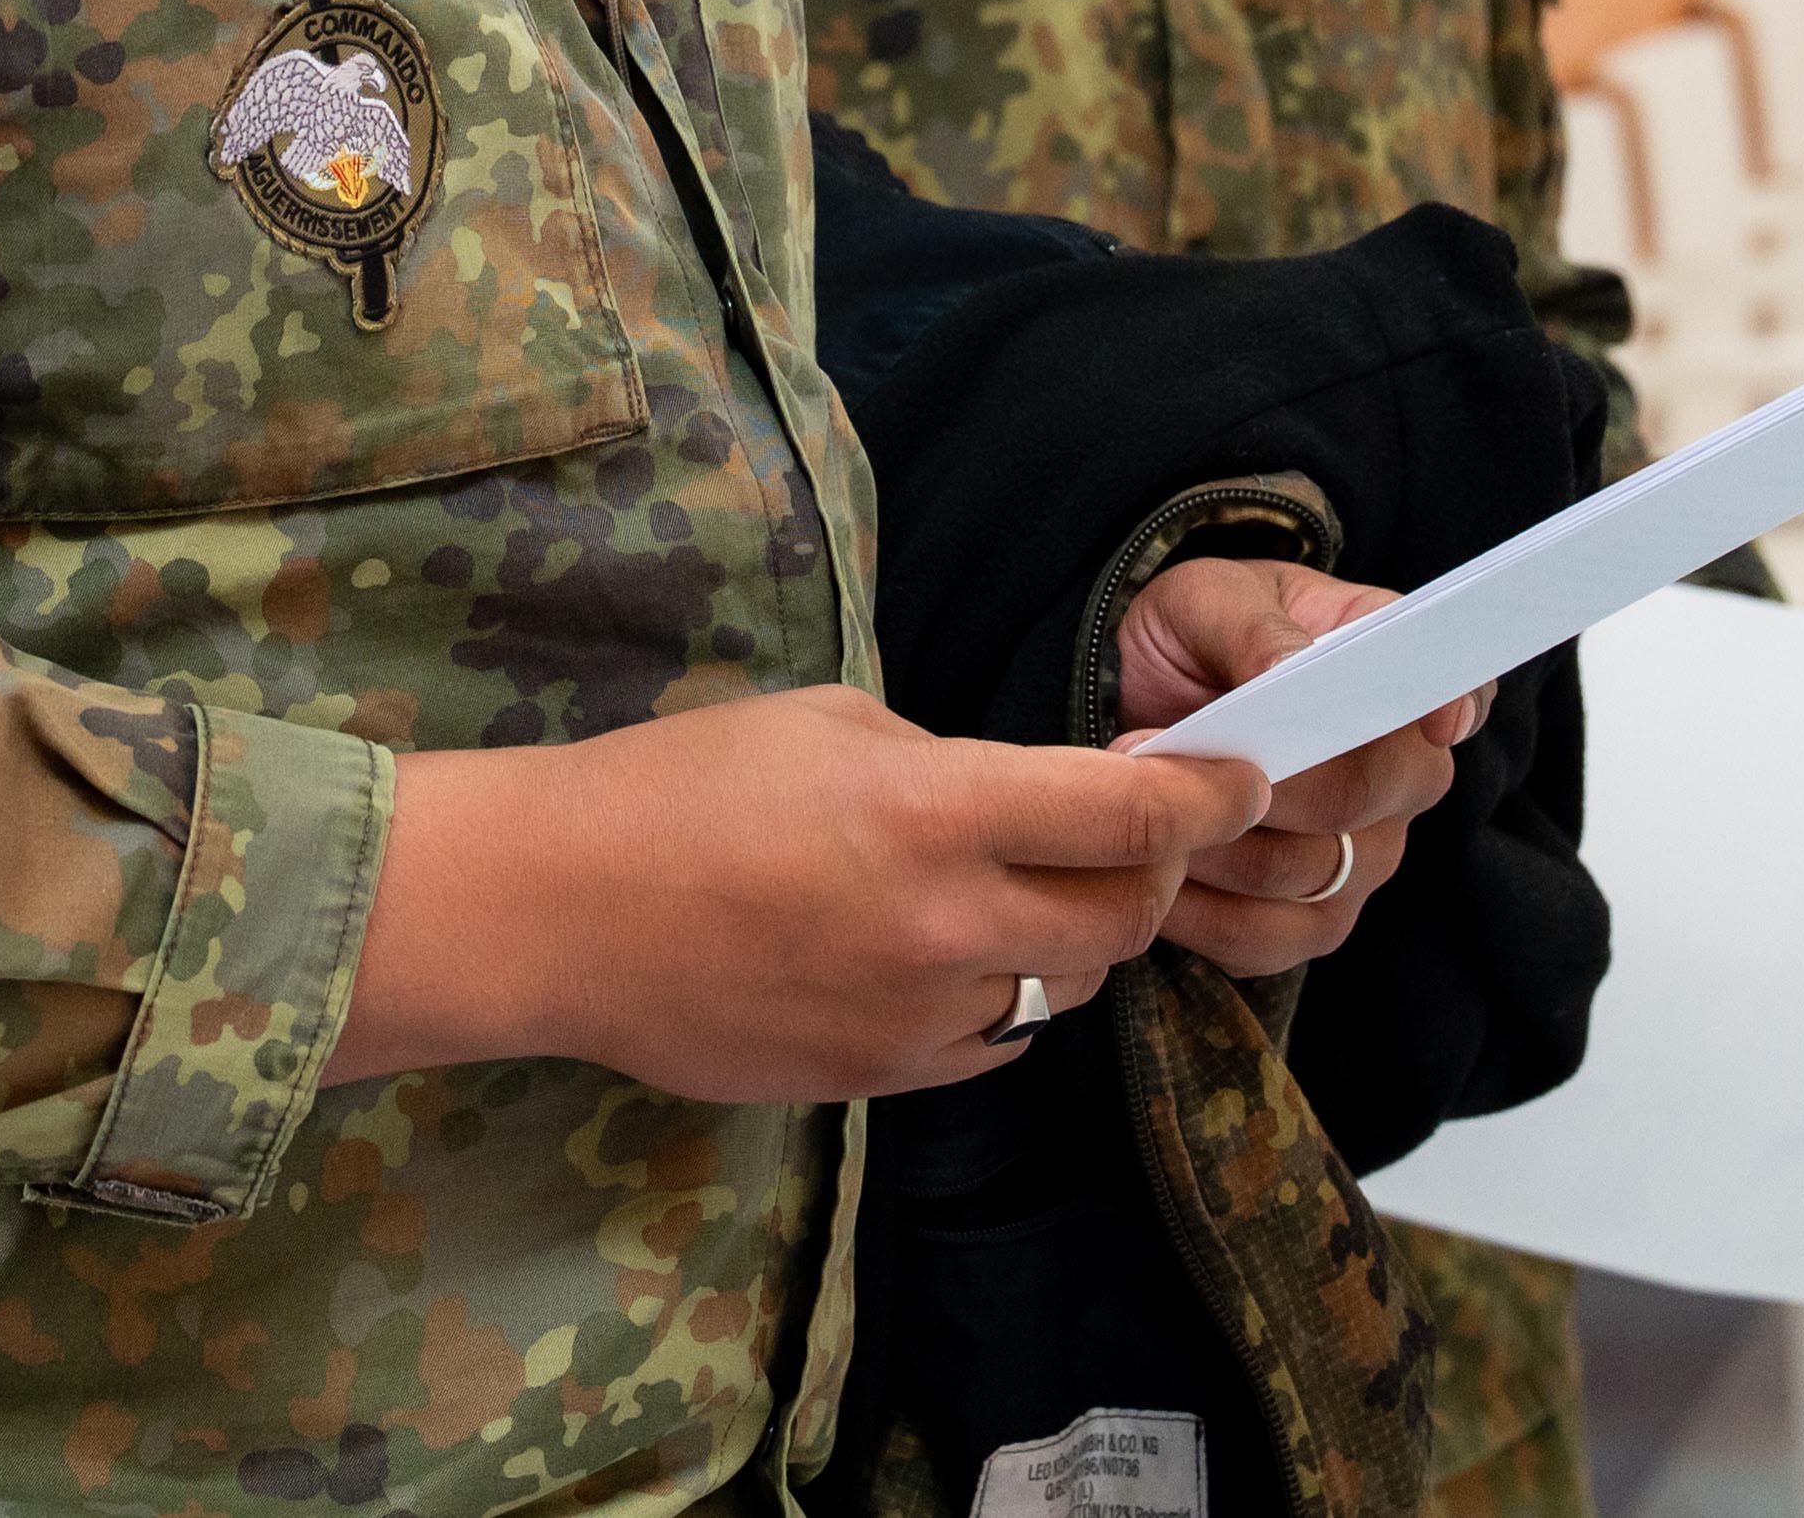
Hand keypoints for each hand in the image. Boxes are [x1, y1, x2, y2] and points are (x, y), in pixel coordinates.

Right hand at [338, 683, 1263, 1100]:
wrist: (558, 913)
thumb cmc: (678, 789)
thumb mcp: (831, 724)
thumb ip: (948, 765)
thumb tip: (1018, 801)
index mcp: (936, 815)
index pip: (1129, 814)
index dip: (1211, 795)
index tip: (1245, 778)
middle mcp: (944, 929)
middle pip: (1122, 920)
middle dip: (1148, 871)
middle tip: (1128, 832)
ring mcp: (912, 1020)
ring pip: (1061, 993)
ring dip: (1066, 942)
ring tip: (1010, 890)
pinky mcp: (875, 1079)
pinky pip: (987, 1045)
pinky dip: (996, 1000)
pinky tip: (941, 954)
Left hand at [1111, 557, 1482, 977]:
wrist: (1143, 703)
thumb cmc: (1196, 638)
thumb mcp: (1209, 599)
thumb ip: (1254, 627)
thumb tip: (1287, 670)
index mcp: (1397, 680)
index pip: (1459, 695)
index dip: (1451, 707)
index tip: (1432, 719)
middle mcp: (1405, 778)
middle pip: (1361, 797)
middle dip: (1261, 781)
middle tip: (1174, 755)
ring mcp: (1367, 858)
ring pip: (1306, 875)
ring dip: (1214, 843)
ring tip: (1149, 801)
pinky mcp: (1311, 922)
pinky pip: (1264, 942)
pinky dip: (1199, 913)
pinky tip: (1159, 869)